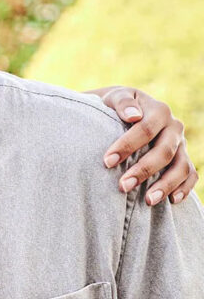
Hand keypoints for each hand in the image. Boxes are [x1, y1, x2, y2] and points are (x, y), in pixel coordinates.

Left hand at [95, 87, 197, 204]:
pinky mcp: (183, 158)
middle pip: (164, 151)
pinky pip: (190, 175)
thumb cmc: (117, 106)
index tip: (107, 162)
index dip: (127, 146)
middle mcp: (174, 127)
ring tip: (148, 201)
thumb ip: (123, 103)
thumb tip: (133, 115)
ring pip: (181, 167)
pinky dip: (185, 188)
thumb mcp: (116, 97)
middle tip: (123, 186)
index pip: (145, 129)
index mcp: (159, 111)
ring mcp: (181, 144)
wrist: (129, 110)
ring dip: (165, 185)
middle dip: (143, 170)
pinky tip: (171, 201)